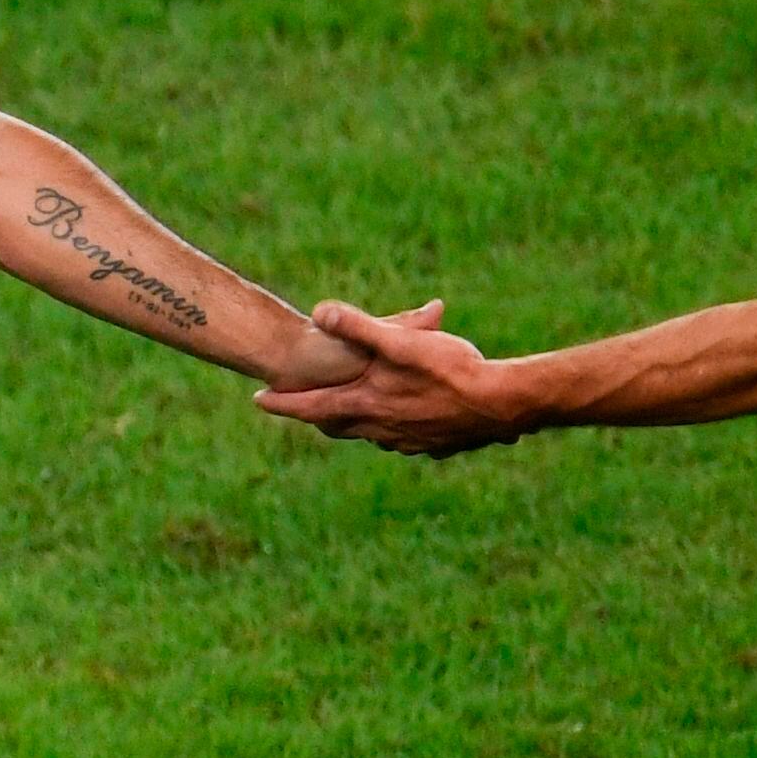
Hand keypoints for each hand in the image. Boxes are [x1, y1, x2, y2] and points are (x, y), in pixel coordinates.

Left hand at [255, 301, 523, 455]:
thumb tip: (319, 311)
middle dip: (315, 414)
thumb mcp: (402, 342)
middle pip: (336, 425)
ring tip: (348, 411)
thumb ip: (359, 327)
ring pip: (369, 435)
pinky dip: (389, 429)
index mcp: (367, 404)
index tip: (256, 400)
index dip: (282, 403)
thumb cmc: (452, 369)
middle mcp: (381, 430)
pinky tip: (402, 421)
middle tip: (298, 407)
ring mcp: (408, 442)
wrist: (500, 405)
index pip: (311, 406)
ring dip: (353, 423)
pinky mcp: (433, 446)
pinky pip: (400, 440)